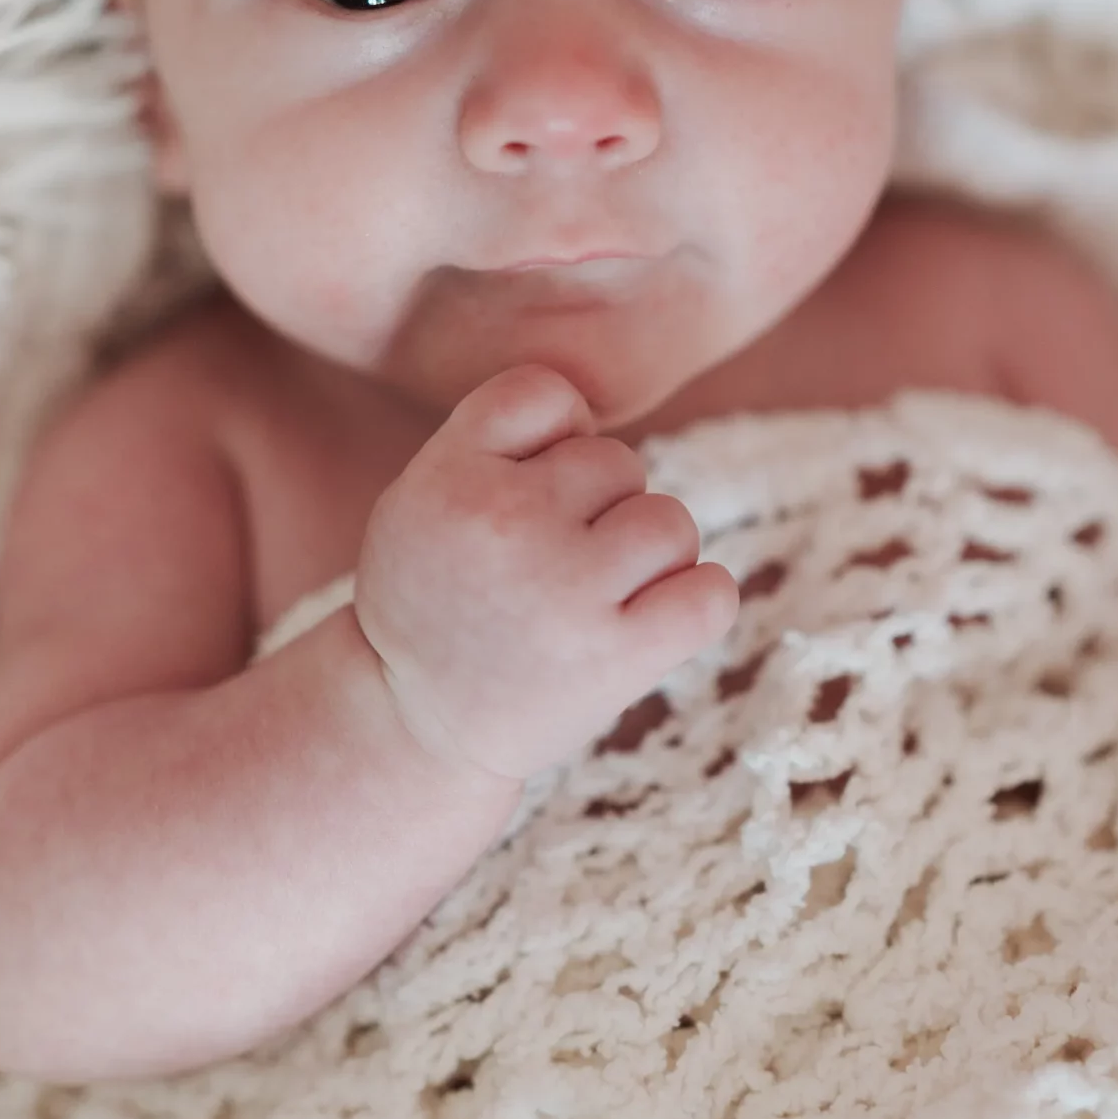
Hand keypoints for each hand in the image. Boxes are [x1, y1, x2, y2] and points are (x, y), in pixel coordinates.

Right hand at [354, 363, 738, 781]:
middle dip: (600, 507)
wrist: (408, 726)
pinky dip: (697, 600)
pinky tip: (655, 619)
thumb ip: (493, 439)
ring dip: (649, 556)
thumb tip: (597, 417)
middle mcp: (505, 522)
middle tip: (550, 566)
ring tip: (598, 597)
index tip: (528, 492)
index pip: (544, 392)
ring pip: (670, 522)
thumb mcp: (419, 496)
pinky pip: (710, 594)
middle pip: (617, 462)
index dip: (553, 438)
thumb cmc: (430, 599)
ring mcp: (564, 590)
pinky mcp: (614, 657)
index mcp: (448, 476)